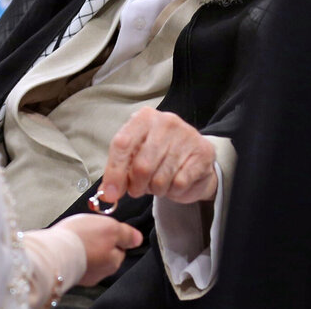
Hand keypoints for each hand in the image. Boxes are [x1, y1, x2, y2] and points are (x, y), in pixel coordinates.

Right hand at [52, 214, 142, 285]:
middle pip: (105, 252)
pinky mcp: (68, 271)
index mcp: (113, 262)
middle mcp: (100, 272)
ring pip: (89, 256)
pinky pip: (75, 258)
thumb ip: (126, 233)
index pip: (120, 247)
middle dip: (97, 241)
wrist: (51, 251)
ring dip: (84, 246)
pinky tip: (66, 243)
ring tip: (75, 235)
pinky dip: (72, 250)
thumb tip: (137, 238)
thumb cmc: (80, 239)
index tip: (103, 227)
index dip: (112, 233)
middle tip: (87, 229)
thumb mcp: (110, 228)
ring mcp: (84, 274)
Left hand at [100, 107, 216, 204]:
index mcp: (144, 117)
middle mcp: (165, 122)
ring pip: (161, 178)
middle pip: (142, 165)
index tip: (110, 193)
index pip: (122, 144)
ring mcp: (186, 136)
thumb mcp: (135, 156)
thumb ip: (119, 171)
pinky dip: (173, 191)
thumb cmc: (159, 156)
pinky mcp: (202, 153)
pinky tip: (174, 183)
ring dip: (156, 189)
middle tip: (137, 190)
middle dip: (136, 186)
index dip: (114, 172)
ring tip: (158, 183)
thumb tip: (107, 193)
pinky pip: (179, 183)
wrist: (195, 158)